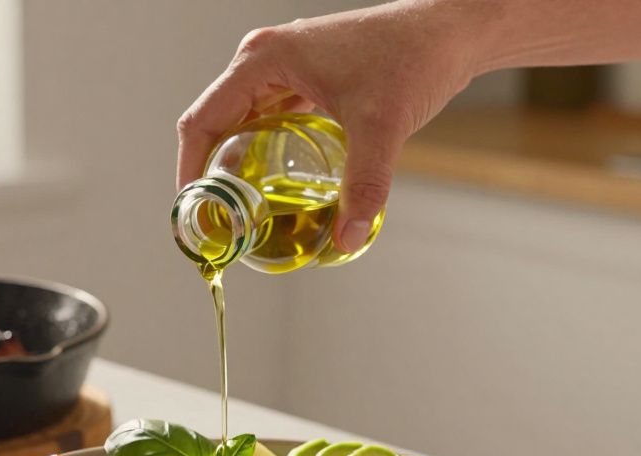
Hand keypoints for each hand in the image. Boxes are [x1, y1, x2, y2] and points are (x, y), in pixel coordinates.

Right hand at [175, 1, 492, 251]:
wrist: (450, 32)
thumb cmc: (413, 57)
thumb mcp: (382, 127)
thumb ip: (364, 186)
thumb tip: (347, 238)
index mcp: (264, 59)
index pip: (203, 121)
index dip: (190, 170)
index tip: (194, 210)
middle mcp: (265, 59)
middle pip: (216, 123)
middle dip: (211, 173)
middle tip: (218, 220)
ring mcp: (284, 66)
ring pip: (241, 121)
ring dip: (235, 162)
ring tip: (240, 208)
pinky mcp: (306, 76)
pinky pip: (267, 116)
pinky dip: (262, 148)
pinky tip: (272, 182)